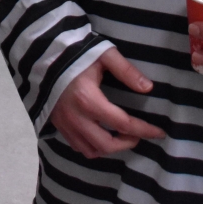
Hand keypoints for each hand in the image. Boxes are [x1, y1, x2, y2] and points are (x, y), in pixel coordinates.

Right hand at [49, 48, 164, 157]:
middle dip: (127, 143)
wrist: (43, 53)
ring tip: (119, 137)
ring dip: (108, 148)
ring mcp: (64, 123)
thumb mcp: (104, 55)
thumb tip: (148, 88)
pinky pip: (76, 145)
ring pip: (90, 150)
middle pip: (106, 144)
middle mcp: (76, 117)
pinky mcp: (57, 123)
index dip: (144, 130)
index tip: (159, 132)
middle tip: (137, 134)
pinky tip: (99, 134)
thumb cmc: (76, 53)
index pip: (122, 123)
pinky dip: (91, 146)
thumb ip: (126, 71)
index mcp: (89, 100)